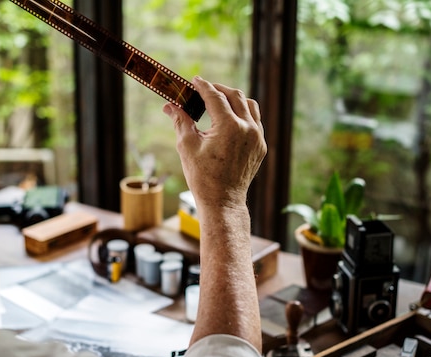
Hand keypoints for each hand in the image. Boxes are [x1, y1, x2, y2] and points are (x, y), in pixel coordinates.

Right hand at [163, 76, 265, 210]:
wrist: (222, 201)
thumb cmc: (202, 177)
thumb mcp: (187, 146)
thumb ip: (181, 121)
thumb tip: (169, 105)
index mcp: (230, 127)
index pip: (216, 97)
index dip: (203, 86)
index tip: (195, 80)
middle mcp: (248, 129)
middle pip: (236, 96)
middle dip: (219, 90)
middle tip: (204, 90)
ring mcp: (257, 138)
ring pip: (250, 106)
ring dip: (234, 100)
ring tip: (219, 102)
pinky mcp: (261, 147)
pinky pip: (255, 122)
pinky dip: (243, 115)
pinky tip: (229, 119)